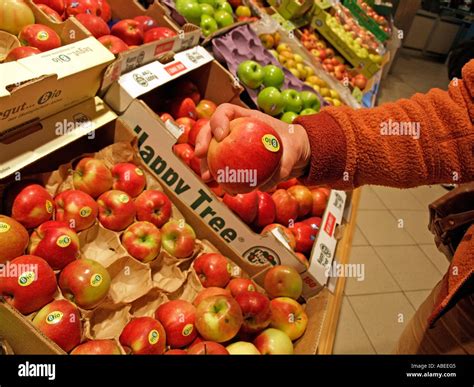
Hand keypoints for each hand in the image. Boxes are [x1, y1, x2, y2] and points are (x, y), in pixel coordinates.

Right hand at [194, 103, 311, 190]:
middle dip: (202, 141)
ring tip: (207, 178)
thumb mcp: (294, 150)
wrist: (295, 155)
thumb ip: (286, 161)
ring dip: (205, 163)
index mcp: (247, 118)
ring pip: (212, 150)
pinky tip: (221, 188)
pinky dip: (220, 177)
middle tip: (200, 155)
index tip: (221, 136)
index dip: (218, 120)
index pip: (226, 111)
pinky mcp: (235, 160)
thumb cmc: (294, 144)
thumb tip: (275, 177)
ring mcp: (233, 145)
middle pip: (211, 130)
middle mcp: (236, 129)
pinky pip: (223, 167)